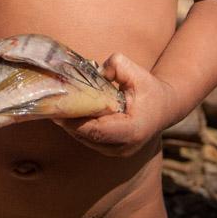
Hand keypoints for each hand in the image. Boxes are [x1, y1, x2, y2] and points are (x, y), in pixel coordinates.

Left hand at [54, 52, 177, 156]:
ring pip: (86, 140)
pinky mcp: (113, 150)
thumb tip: (95, 69)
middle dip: (68, 121)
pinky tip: (68, 113)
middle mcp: (125, 146)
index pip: (97, 130)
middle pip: (87, 136)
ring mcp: (119, 152)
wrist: (166, 107)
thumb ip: (116, 66)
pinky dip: (78, 127)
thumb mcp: (136, 72)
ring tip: (55, 108)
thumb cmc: (150, 88)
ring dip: (71, 125)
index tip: (58, 109)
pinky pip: (91, 140)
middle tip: (50, 105)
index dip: (75, 121)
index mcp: (132, 130)